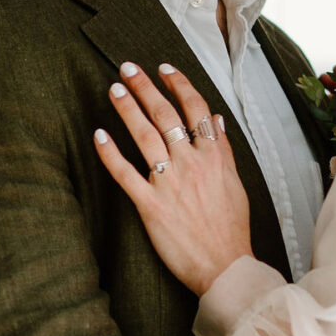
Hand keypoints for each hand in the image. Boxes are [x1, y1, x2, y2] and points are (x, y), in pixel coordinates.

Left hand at [95, 62, 253, 295]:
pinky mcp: (151, 206)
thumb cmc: (232, 229)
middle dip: (145, 87)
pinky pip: (126, 174)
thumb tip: (217, 121)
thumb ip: (224, 150)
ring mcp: (170, 184)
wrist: (226, 267)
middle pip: (165, 115)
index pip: (196, 109)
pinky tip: (99, 135)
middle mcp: (192, 164)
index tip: (164, 68)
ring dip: (128, 109)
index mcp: (215, 156)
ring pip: (145, 136)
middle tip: (127, 68)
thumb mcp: (236, 184)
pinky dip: (111, 153)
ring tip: (114, 90)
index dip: (178, 84)